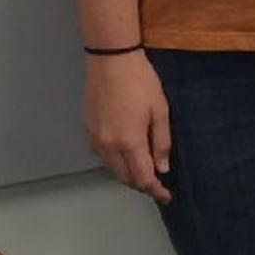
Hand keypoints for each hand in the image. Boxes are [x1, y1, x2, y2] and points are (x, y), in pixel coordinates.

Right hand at [84, 51, 171, 201]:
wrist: (111, 58)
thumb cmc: (140, 81)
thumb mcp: (160, 110)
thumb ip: (161, 142)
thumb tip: (162, 168)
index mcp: (129, 142)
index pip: (143, 177)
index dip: (156, 190)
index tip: (166, 196)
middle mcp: (109, 145)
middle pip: (125, 177)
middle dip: (141, 184)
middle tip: (157, 182)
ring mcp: (95, 138)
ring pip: (111, 168)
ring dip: (127, 173)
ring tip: (142, 168)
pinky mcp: (87, 128)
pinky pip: (101, 155)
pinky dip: (114, 161)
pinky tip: (124, 152)